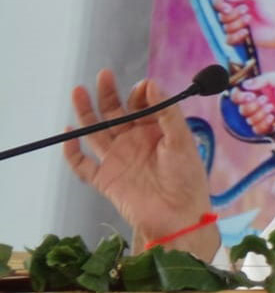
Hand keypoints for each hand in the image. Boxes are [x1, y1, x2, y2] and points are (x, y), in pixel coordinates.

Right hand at [64, 71, 218, 258]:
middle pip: (115, 114)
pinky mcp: (106, 180)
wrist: (179, 216)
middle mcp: (135, 143)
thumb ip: (168, 114)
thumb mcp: (182, 141)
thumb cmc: (187, 179)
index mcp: (155, 134)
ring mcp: (118, 160)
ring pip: (95, 133)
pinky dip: (73, 152)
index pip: (142, 107)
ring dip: (86, 114)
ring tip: (78, 91)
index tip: (142, 87)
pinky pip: (83, 166)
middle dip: (108, 95)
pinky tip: (69, 135)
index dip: (140, 95)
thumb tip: (151, 83)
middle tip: (104, 75)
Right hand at [214, 0, 274, 47]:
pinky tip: (247, 32)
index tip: (227, 7)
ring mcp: (238, 23)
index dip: (219, 3)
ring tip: (250, 20)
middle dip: (232, 13)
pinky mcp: (241, 36)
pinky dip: (235, 37)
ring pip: (224, 26)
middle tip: (247, 11)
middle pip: (220, 14)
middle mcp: (236, 9)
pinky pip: (228, 40)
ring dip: (236, 23)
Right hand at [230, 73, 274, 134]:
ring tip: (272, 109)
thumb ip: (261, 80)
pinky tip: (273, 118)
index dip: (239, 97)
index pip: (238, 95)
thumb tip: (244, 85)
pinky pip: (257, 130)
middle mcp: (258, 104)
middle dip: (253, 106)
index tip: (250, 96)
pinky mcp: (269, 128)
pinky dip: (263, 123)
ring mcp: (263, 117)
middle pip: (242, 109)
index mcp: (258, 91)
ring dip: (260, 114)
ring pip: (249, 120)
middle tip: (267, 101)